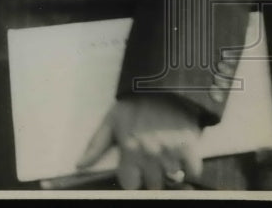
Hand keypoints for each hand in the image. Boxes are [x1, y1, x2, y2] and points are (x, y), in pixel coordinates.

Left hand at [77, 96, 202, 188]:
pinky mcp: (189, 147)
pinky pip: (192, 172)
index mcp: (129, 149)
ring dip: (168, 173)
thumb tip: (79, 165)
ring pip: (171, 180)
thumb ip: (95, 147)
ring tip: (164, 160)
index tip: (134, 174)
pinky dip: (188, 169)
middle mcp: (149, 153)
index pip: (130, 184)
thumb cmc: (133, 104)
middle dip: (150, 177)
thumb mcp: (110, 122)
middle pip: (152, 185)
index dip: (132, 181)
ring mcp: (170, 151)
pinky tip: (180, 158)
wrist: (161, 86)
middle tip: (150, 165)